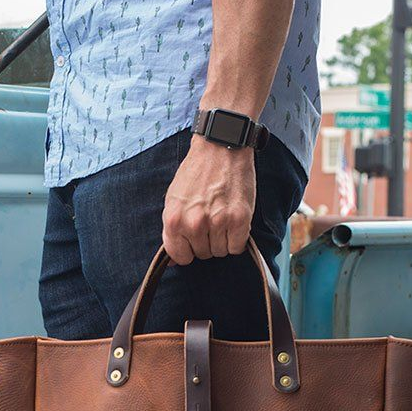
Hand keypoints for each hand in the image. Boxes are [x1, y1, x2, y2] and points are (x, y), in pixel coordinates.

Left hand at [162, 134, 255, 263]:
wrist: (220, 147)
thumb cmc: (196, 173)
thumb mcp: (173, 200)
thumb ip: (172, 231)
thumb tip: (171, 262)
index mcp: (174, 220)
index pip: (180, 257)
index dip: (188, 249)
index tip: (193, 239)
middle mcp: (194, 224)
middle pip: (203, 254)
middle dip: (206, 241)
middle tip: (210, 218)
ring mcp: (218, 222)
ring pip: (221, 252)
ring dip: (223, 239)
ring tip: (222, 216)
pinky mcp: (240, 219)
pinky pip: (237, 247)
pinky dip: (237, 238)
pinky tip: (233, 220)